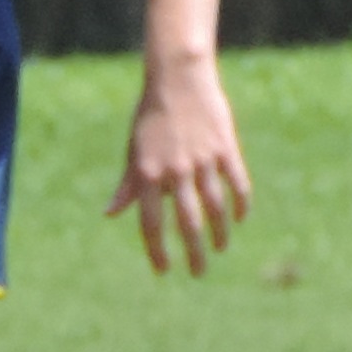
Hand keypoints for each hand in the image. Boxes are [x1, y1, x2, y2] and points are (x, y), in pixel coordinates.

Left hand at [108, 50, 253, 275]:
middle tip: (198, 273)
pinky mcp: (225, 148)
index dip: (157, 250)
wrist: (177, 79)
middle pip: (186, 222)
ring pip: (215, 207)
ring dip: (219, 233)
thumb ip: (128, 185)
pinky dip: (240, 204)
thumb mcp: (133, 150)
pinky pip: (236, 183)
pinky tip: (240, 219)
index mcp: (147, 174)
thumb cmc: (150, 117)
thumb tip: (111, 214)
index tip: (163, 270)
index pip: (150, 223)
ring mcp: (202, 160)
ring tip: (220, 248)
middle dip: (193, 253)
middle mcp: (174, 171)